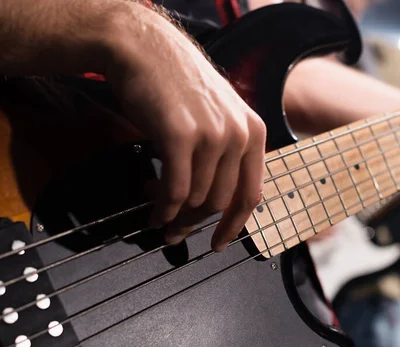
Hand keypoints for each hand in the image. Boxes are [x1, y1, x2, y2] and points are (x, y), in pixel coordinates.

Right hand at [104, 3, 265, 251]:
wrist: (145, 49)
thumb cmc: (176, 86)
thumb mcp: (218, 116)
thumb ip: (227, 154)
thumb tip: (216, 201)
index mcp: (255, 131)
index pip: (252, 194)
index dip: (234, 226)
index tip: (219, 243)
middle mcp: (240, 134)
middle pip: (220, 201)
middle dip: (195, 224)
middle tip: (175, 234)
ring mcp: (212, 135)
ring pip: (196, 199)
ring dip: (174, 216)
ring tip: (157, 213)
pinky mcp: (181, 136)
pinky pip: (174, 190)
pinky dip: (162, 209)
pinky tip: (152, 211)